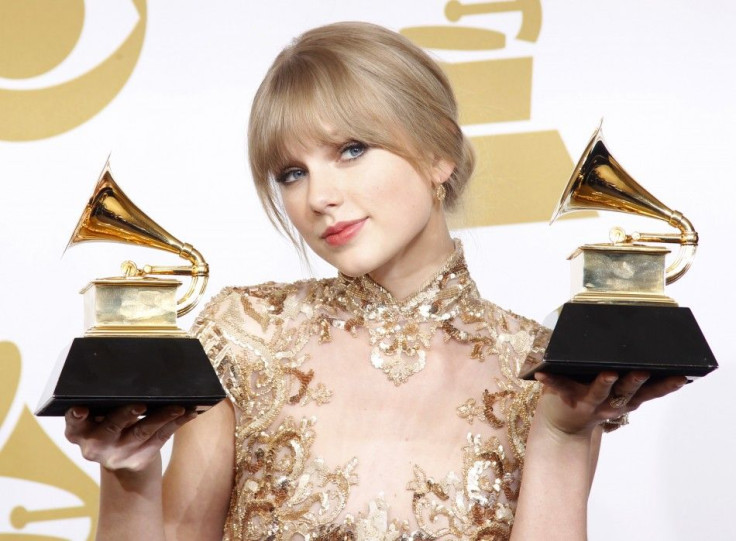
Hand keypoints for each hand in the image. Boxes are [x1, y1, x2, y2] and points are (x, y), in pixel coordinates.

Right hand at [65, 405, 196, 471]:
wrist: (122, 462)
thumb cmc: (110, 426)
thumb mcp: (99, 417)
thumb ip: (104, 402)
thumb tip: (130, 372)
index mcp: (79, 431)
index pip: (74, 423)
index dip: (75, 416)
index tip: (81, 408)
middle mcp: (94, 446)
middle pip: (112, 427)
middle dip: (126, 414)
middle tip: (141, 404)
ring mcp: (117, 456)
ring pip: (142, 433)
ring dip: (162, 417)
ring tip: (178, 407)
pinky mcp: (138, 460)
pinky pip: (160, 439)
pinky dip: (175, 424)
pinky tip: (188, 413)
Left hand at [534, 371, 686, 435]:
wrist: (562, 428)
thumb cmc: (590, 399)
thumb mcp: (614, 392)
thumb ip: (626, 374)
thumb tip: (637, 344)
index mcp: (625, 398)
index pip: (650, 392)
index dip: (666, 386)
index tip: (681, 376)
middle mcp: (611, 403)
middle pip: (627, 392)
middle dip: (636, 381)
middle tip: (644, 370)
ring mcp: (590, 402)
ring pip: (600, 392)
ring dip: (605, 382)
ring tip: (609, 373)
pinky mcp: (568, 399)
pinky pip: (560, 388)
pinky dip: (551, 380)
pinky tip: (541, 373)